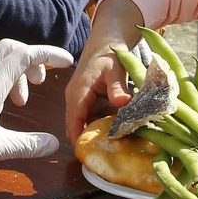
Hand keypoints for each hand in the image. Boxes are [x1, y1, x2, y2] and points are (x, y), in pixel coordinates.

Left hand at [0, 39, 72, 182]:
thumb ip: (26, 145)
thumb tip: (54, 144)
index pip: (24, 55)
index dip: (48, 54)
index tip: (67, 62)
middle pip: (11, 48)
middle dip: (32, 58)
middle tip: (42, 82)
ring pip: (1, 61)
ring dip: (19, 73)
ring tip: (24, 101)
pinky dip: (7, 82)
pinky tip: (7, 105)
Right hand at [63, 0, 147, 143]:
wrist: (105, 41)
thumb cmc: (109, 54)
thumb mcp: (115, 70)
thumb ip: (118, 87)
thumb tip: (123, 103)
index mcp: (78, 92)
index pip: (74, 120)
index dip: (78, 138)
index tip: (87, 154)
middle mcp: (74, 98)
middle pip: (75, 125)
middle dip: (85, 140)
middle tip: (101, 157)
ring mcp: (79, 99)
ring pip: (82, 122)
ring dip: (92, 133)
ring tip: (108, 150)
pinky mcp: (86, 100)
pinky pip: (89, 117)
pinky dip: (98, 125)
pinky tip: (112, 133)